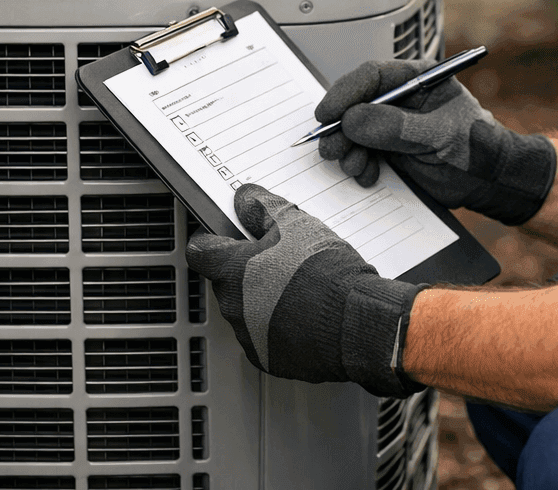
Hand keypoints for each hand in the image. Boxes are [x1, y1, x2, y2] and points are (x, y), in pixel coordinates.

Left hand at [185, 184, 425, 397]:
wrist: (357, 322)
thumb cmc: (327, 272)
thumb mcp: (296, 224)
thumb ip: (262, 208)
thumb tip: (245, 198)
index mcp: (232, 271)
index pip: (200, 251)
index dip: (212, 240)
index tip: (224, 237)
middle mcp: (233, 306)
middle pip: (228, 281)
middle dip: (248, 270)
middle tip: (280, 259)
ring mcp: (249, 336)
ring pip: (247, 310)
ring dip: (264, 299)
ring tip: (301, 288)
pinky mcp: (269, 359)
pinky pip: (266, 337)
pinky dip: (280, 327)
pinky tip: (307, 314)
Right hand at [314, 60, 557, 225]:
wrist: (489, 181)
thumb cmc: (476, 148)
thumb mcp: (439, 135)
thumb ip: (398, 127)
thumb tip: (354, 119)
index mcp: (418, 79)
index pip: (372, 76)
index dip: (345, 93)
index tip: (327, 114)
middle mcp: (401, 99)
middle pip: (356, 103)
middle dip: (341, 127)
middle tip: (332, 148)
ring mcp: (393, 124)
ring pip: (354, 130)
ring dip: (347, 150)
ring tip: (354, 166)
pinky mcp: (389, 149)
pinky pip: (362, 152)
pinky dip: (358, 165)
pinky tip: (367, 175)